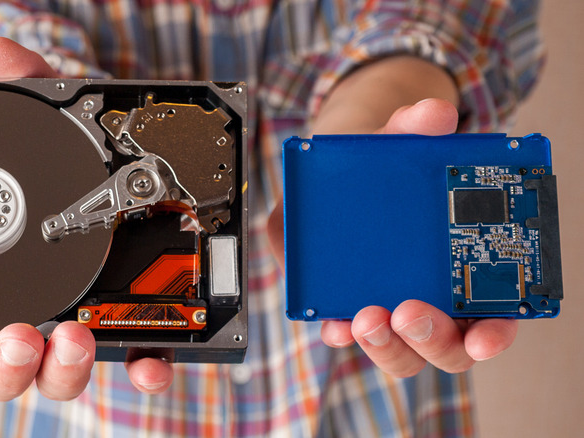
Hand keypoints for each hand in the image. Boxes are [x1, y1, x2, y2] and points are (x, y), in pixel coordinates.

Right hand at [0, 37, 172, 400]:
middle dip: (9, 364)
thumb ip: (28, 89)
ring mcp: (93, 325)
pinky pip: (142, 362)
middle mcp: (44, 312)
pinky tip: (147, 364)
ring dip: (64, 367)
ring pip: (66, 373)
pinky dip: (143, 369)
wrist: (155, 165)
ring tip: (74, 338)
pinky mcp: (143, 326)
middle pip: (13, 367)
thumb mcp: (63, 120)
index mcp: (11, 280)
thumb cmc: (92, 156)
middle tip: (19, 336)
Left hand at [267, 98, 518, 376]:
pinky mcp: (345, 305)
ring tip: (365, 318)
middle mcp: (432, 300)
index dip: (492, 334)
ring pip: (397, 350)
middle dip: (429, 336)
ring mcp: (388, 308)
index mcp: (463, 271)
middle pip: (444, 346)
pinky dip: (340, 331)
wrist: (337, 172)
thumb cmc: (383, 170)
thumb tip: (432, 114)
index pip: (492, 318)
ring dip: (384, 342)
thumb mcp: (398, 145)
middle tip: (409, 313)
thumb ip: (413, 129)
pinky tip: (332, 321)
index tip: (483, 336)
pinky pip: (346, 331)